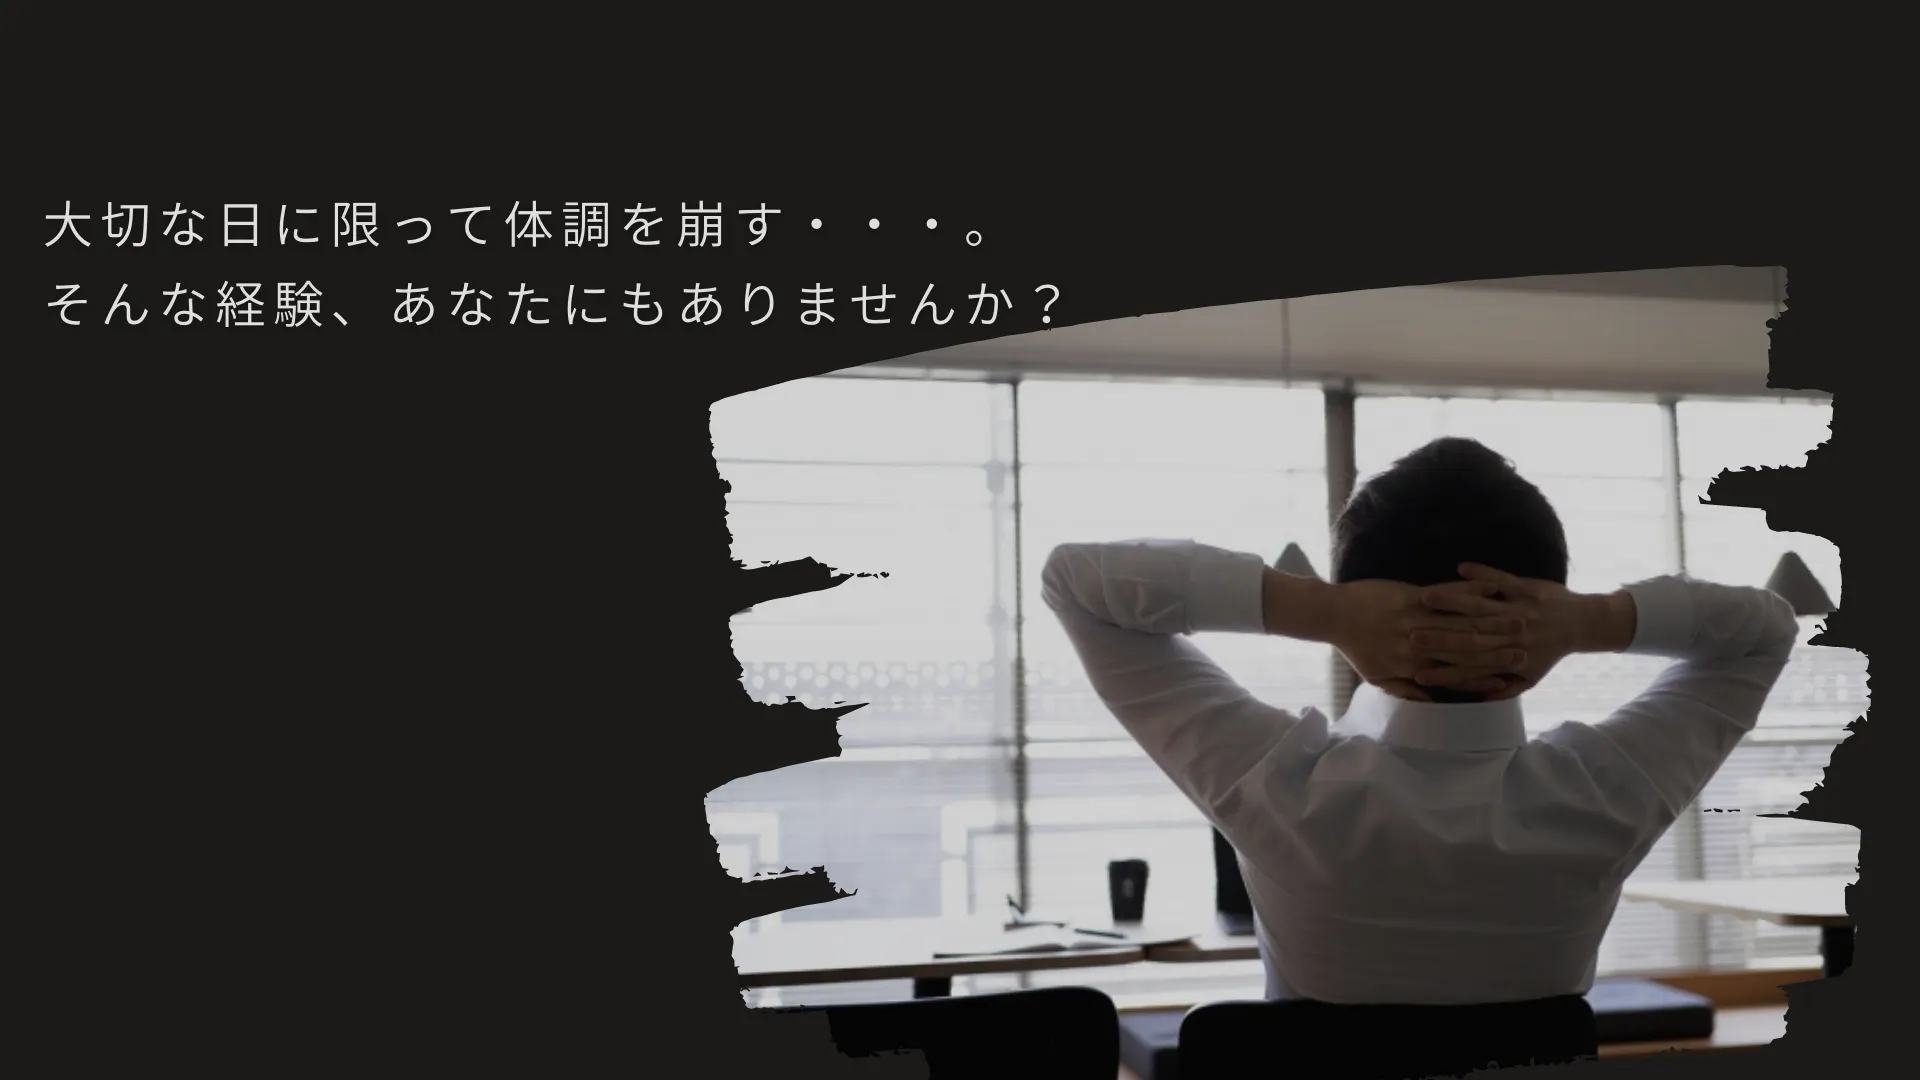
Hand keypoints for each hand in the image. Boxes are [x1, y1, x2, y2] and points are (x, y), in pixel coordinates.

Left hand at [1329, 579, 1530, 700]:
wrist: (1333, 614)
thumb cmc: (1355, 646)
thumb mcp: (1376, 676)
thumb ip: (1405, 690)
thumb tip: (1431, 701)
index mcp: (1412, 666)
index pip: (1456, 674)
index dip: (1484, 676)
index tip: (1508, 677)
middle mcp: (1419, 645)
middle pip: (1466, 648)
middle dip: (1498, 647)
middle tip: (1527, 645)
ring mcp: (1416, 619)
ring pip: (1461, 621)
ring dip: (1493, 619)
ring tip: (1520, 617)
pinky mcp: (1412, 596)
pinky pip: (1446, 595)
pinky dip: (1470, 591)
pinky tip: (1492, 588)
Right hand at [1413, 564, 1590, 699]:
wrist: (1583, 624)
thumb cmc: (1550, 652)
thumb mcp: (1529, 678)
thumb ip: (1504, 689)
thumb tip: (1478, 700)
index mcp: (1510, 660)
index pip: (1471, 670)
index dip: (1444, 673)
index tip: (1417, 673)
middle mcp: (1513, 637)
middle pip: (1470, 638)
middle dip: (1439, 637)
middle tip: (1409, 635)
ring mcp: (1520, 611)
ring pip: (1482, 608)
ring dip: (1454, 602)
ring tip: (1426, 598)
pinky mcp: (1528, 589)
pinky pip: (1504, 580)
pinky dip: (1484, 573)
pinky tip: (1462, 567)